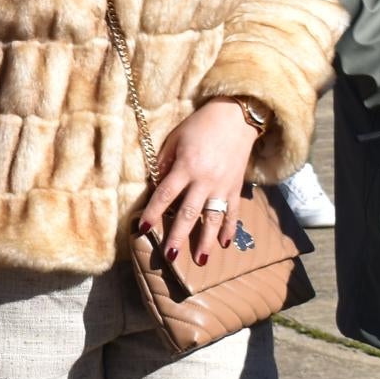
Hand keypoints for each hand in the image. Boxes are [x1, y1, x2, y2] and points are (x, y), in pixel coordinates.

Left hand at [142, 99, 259, 266]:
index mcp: (186, 167)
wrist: (236, 118)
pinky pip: (233, 212)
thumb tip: (155, 185)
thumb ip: (164, 163)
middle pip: (188, 213)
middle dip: (178, 236)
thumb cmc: (199, 126)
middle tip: (169, 256)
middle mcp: (205, 180)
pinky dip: (230, 229)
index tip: (143, 228)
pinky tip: (225, 244)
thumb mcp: (175, 139)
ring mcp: (223, 186)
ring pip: (213, 219)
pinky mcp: (237, 188)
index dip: (153, 212)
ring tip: (200, 260)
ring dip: (206, 241)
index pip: (165, 194)